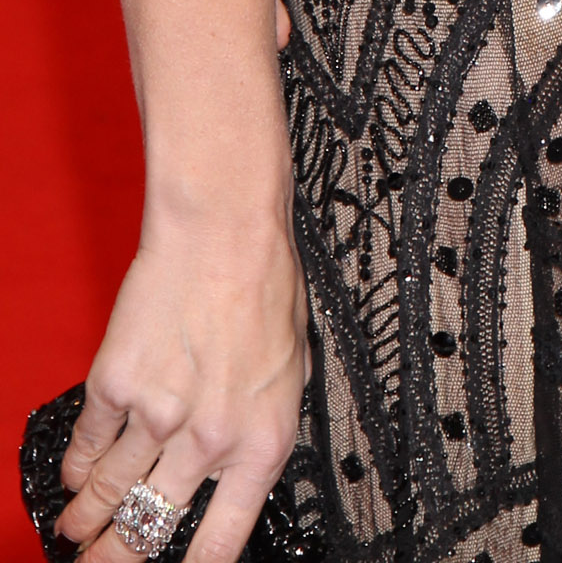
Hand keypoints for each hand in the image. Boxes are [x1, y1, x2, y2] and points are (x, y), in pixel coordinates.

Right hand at [58, 223, 307, 562]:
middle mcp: (208, 440)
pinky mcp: (115, 384)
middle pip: (147, 529)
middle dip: (115, 558)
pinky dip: (75, 467)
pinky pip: (87, 446)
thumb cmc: (266, 285)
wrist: (224, 228)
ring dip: (85, 520)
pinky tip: (73, 477)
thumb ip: (259, 426)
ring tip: (75, 533)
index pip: (220, 542)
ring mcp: (157, 415)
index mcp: (261, 443)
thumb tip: (236, 468)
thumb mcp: (290, 369)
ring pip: (107, 494)